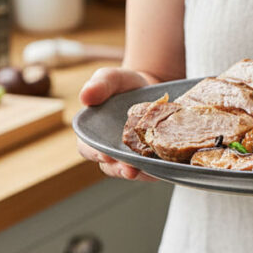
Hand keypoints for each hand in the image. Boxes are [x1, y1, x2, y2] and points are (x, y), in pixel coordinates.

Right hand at [75, 66, 158, 181]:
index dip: (95, 153)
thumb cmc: (126, 85)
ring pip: (134, 171)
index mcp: (95, 135)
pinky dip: (160, 168)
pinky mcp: (153, 158)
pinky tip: (168, 166)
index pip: (88, 148)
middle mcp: (112, 150)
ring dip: (141, 173)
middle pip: (111, 166)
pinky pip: (155, 168)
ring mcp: (133, 157)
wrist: (154, 88)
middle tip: (129, 171)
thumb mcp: (112, 78)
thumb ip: (99, 85)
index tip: (105, 154)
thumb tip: (85, 96)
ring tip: (148, 171)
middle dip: (120, 170)